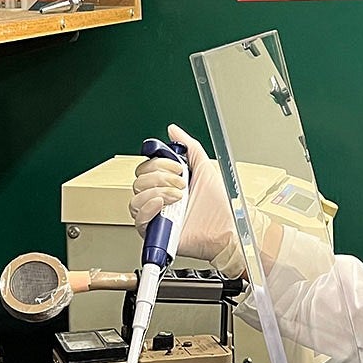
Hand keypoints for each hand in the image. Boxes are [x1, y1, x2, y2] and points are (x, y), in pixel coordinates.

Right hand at [128, 124, 244, 276]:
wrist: (226, 229)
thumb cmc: (219, 205)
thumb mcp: (205, 168)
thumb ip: (189, 147)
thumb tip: (174, 130)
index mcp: (167, 183)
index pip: (145, 168)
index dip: (159, 164)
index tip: (179, 168)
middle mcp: (158, 198)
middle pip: (139, 180)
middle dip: (161, 178)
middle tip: (182, 185)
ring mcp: (156, 215)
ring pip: (136, 197)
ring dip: (159, 192)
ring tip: (179, 198)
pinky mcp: (154, 232)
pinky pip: (137, 218)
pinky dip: (148, 207)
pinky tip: (163, 204)